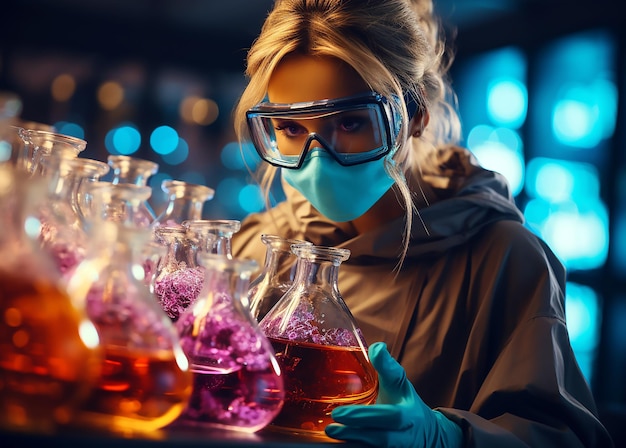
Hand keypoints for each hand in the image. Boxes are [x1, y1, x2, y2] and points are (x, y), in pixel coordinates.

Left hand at [325, 342, 462, 447]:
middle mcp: (402, 435)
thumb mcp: (400, 383)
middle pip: (380, 437)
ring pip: (374, 447)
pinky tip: (336, 443)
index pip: (391, 416)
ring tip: (330, 432)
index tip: (340, 413)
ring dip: (352, 441)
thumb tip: (377, 347)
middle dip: (355, 430)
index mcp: (407, 415)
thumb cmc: (405, 403)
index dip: (365, 416)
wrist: (426, 433)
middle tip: (332, 421)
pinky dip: (353, 447)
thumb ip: (387, 367)